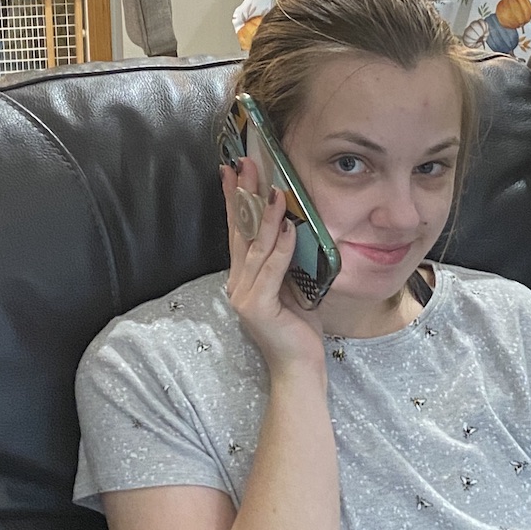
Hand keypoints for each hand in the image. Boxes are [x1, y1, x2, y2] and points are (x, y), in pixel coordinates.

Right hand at [221, 160, 325, 381]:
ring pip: (256, 247)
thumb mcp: (293, 283)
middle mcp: (238, 281)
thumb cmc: (299, 326)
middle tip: (245, 163)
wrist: (299, 366)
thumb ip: (286, 258)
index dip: (234, 198)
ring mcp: (244, 294)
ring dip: (266, 216)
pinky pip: (271, 269)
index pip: (238, 229)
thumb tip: (293, 222)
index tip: (232, 169)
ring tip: (274, 190)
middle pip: (240, 230)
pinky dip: (280, 248)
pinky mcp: (256, 306)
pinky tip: (287, 227)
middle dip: (243, 195)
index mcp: (245, 274)